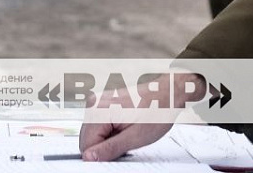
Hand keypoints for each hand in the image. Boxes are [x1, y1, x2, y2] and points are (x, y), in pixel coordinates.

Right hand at [79, 71, 197, 159]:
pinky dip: (109, 132)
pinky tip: (124, 127)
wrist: (166, 94)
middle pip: (87, 139)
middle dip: (103, 147)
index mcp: (99, 110)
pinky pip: (98, 126)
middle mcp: (94, 103)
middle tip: (125, 142)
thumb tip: (89, 157)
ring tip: (126, 133)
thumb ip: (109, 149)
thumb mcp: (135, 137)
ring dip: (106, 140)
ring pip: (92, 134)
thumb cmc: (157, 111)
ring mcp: (98, 101)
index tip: (119, 151)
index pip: (86, 145)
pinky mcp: (103, 103)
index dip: (102, 154)